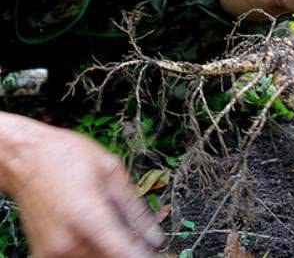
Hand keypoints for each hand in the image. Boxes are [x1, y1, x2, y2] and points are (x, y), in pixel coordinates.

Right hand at [4, 117, 161, 257]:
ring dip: (109, 250)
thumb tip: (154, 235)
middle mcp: (68, 240)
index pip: (124, 253)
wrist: (26, 156)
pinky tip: (95, 232)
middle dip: (128, 250)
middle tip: (137, 235)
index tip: (157, 254)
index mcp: (88, 216)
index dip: (144, 256)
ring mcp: (52, 251)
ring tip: (110, 224)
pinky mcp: (43, 253)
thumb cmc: (66, 154)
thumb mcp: (109, 169)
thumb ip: (133, 207)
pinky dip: (91, 250)